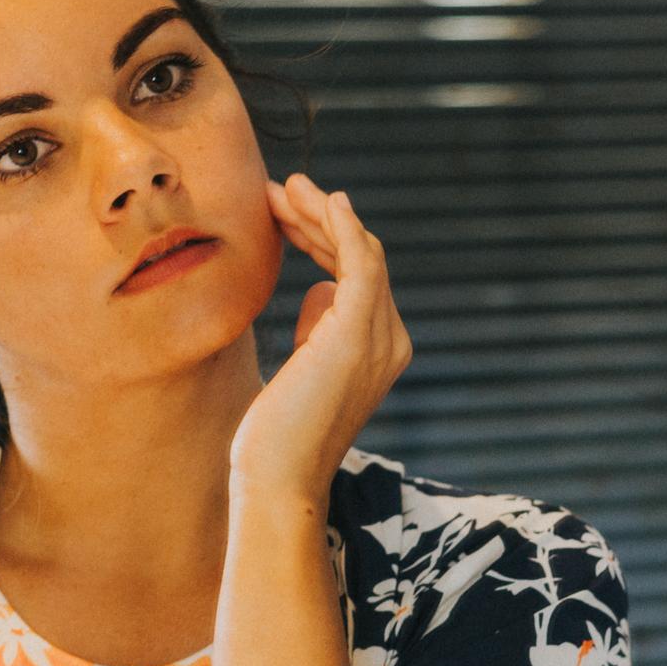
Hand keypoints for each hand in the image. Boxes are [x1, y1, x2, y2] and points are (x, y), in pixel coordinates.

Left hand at [230, 172, 412, 509]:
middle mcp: (390, 341)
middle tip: (277, 187)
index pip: (357, 275)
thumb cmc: (276, 436)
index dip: (320, 236)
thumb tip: (318, 290)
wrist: (276, 478)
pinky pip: (361, 264)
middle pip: (361, 258)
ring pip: (360, 253)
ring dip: (320, 213)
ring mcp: (379, 338)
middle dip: (318, 218)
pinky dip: (344, 228)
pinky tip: (323, 200)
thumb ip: (316, 330)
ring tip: (282, 187)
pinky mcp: (357, 335)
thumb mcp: (300, 368)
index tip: (279, 211)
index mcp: (379, 350)